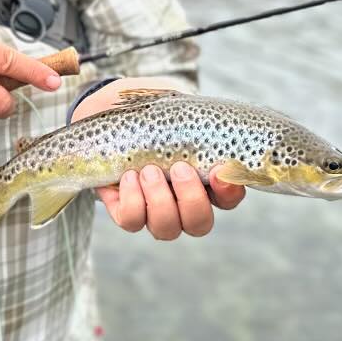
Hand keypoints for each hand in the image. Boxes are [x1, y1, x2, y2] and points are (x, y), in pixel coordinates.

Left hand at [71, 77, 246, 239]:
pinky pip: (132, 220)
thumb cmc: (154, 116)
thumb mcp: (179, 112)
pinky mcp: (126, 212)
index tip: (218, 170)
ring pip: (167, 228)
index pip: (229, 198)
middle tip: (179, 168)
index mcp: (206, 182)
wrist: (112, 117)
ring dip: (159, 199)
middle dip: (190, 199)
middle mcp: (183, 205)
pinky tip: (129, 175)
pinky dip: (133, 199)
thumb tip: (216, 125)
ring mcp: (155, 212)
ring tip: (149, 170)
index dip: (229, 191)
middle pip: (200, 224)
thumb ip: (199, 122)